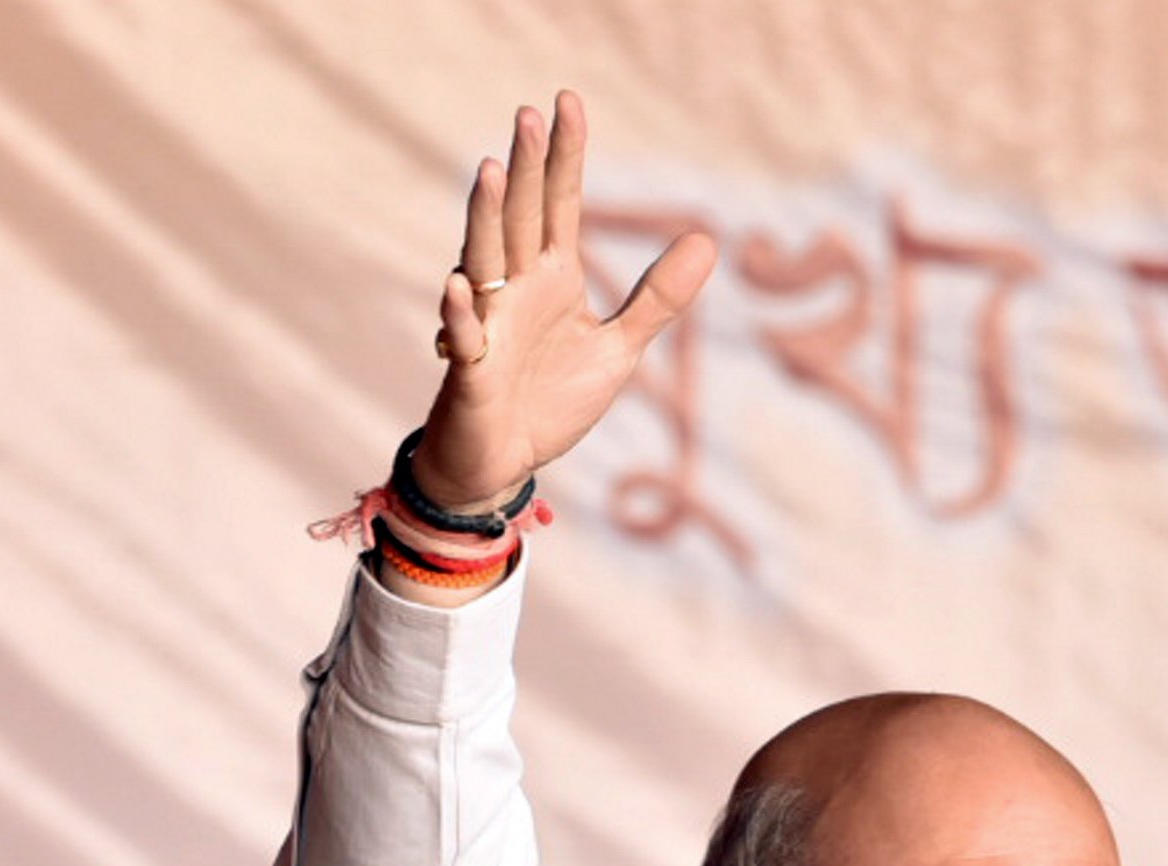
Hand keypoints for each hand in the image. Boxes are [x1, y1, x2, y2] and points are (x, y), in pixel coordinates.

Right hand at [407, 92, 717, 514]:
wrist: (505, 462)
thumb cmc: (551, 399)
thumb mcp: (618, 347)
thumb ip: (657, 298)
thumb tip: (707, 239)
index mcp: (551, 278)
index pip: (558, 205)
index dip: (565, 156)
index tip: (567, 102)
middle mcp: (514, 290)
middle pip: (520, 219)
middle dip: (526, 169)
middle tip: (530, 115)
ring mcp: (489, 326)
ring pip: (484, 262)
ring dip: (486, 219)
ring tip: (492, 172)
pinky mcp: (471, 372)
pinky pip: (465, 339)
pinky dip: (462, 315)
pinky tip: (460, 286)